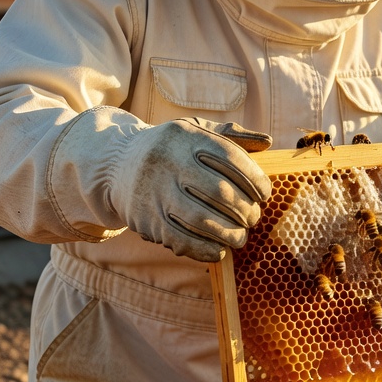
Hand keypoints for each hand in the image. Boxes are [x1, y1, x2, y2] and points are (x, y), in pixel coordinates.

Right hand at [111, 118, 272, 260]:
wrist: (114, 164)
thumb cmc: (169, 148)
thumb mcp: (194, 130)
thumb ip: (231, 135)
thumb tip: (267, 141)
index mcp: (185, 136)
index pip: (231, 159)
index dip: (255, 180)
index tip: (265, 194)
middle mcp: (168, 161)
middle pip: (220, 192)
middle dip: (246, 210)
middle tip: (253, 218)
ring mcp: (154, 191)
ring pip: (202, 219)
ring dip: (230, 234)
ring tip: (240, 236)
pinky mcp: (145, 219)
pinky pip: (180, 240)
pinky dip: (205, 249)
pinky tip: (219, 250)